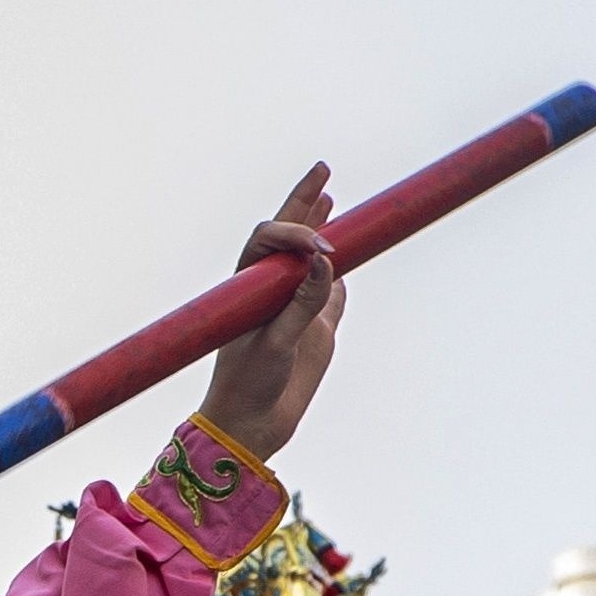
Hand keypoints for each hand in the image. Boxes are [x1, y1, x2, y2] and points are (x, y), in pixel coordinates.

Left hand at [202, 164, 344, 471]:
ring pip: (313, 259)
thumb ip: (301, 303)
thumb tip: (328, 261)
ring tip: (328, 197)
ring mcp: (296, 305)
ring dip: (322, 230)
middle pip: (289, 235)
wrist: (253, 425)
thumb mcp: (275, 343)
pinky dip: (340, 274)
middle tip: (322, 169)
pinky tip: (346, 254)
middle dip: (304, 201)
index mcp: (248, 286)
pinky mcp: (318, 327)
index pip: (270, 239)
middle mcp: (271, 289)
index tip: (320, 247)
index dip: (295, 232)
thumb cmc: (248, 384)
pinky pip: (332, 293)